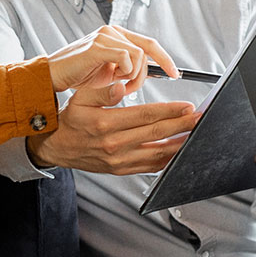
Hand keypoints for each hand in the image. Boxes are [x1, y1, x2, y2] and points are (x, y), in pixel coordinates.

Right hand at [26, 83, 200, 173]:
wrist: (56, 147)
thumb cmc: (70, 119)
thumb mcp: (80, 98)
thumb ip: (103, 91)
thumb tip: (122, 87)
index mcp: (105, 123)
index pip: (145, 116)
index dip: (170, 111)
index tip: (187, 106)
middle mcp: (114, 144)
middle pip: (156, 134)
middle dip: (182, 126)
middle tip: (200, 119)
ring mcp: (118, 160)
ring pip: (157, 154)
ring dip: (179, 145)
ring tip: (196, 136)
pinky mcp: (120, 170)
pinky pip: (149, 167)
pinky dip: (167, 161)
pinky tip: (179, 153)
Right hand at [45, 25, 178, 92]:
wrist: (51, 76)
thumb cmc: (77, 75)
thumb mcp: (108, 73)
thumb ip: (128, 70)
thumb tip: (152, 73)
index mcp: (116, 36)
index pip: (148, 43)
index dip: (164, 58)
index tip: (175, 74)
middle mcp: (112, 32)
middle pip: (148, 48)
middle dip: (150, 71)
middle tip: (142, 85)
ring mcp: (104, 37)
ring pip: (138, 55)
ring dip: (135, 76)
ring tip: (121, 86)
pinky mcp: (97, 46)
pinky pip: (125, 57)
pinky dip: (125, 72)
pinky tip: (114, 80)